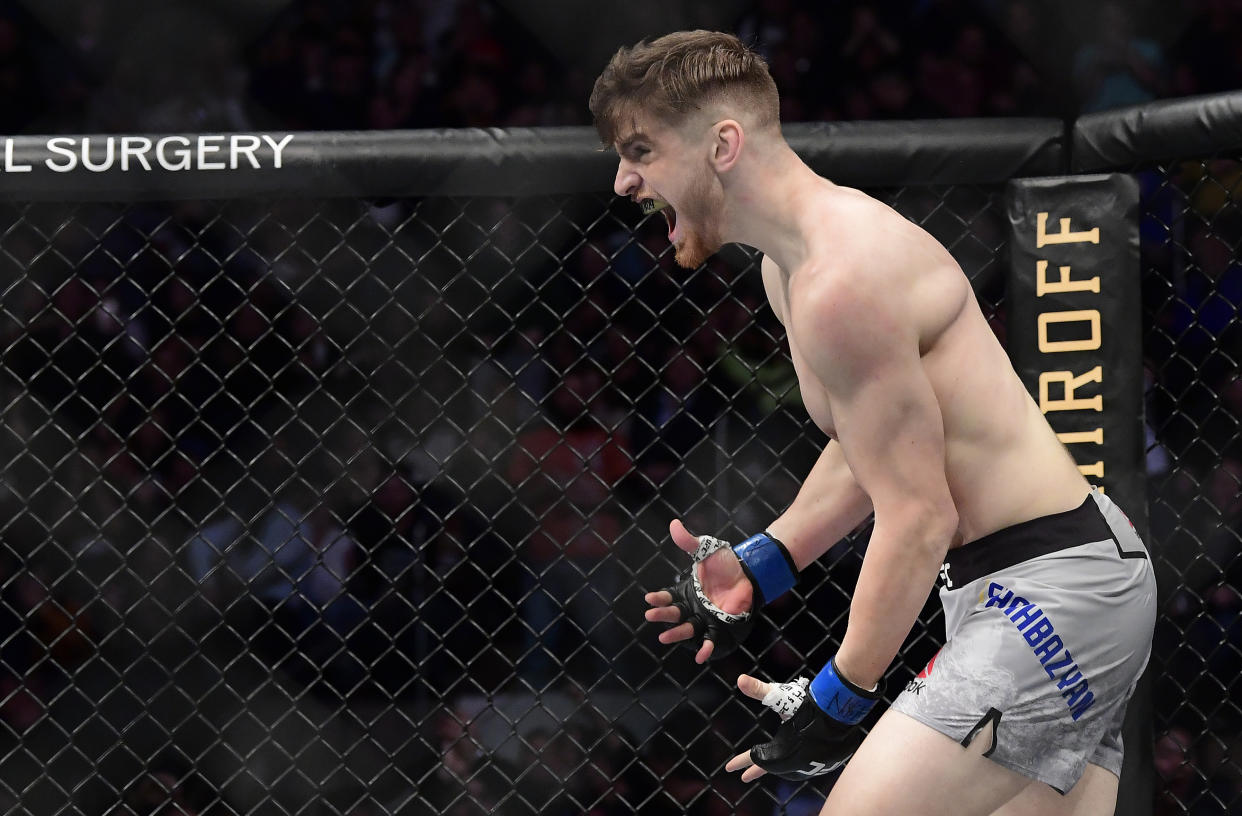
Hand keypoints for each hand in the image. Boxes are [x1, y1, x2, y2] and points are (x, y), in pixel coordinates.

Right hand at [643, 519, 754, 662]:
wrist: (750, 575)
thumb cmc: (726, 564)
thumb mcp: (706, 550)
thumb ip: (689, 541)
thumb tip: (673, 523)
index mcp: (687, 592)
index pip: (668, 597)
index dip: (658, 599)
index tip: (649, 598)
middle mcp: (693, 608)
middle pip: (674, 614)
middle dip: (662, 615)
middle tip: (650, 615)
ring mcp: (706, 620)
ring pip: (688, 629)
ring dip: (676, 634)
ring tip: (664, 637)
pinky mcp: (720, 629)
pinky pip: (711, 641)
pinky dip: (705, 649)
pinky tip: (700, 656)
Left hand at [726, 660, 882, 781]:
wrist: (842, 707)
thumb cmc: (808, 701)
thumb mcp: (781, 694)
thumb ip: (759, 690)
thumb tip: (739, 679)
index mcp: (784, 748)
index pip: (758, 757)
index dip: (743, 762)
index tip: (729, 768)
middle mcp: (798, 761)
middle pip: (774, 768)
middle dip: (758, 769)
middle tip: (745, 776)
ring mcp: (815, 763)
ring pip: (792, 770)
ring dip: (779, 767)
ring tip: (767, 767)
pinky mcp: (828, 761)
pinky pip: (808, 767)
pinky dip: (797, 765)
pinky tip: (794, 762)